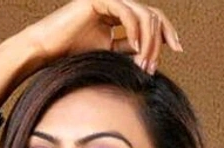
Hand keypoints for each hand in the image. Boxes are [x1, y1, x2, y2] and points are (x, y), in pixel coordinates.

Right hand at [21, 0, 182, 74]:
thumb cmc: (71, 57)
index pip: (151, 19)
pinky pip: (126, 12)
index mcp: (119, 15)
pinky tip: (136, 49)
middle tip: (156, 65)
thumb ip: (129, 52)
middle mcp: (116, 3)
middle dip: (160, 40)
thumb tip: (150, 58)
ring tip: (145, 62)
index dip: (167, 32)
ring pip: (143, 14)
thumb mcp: (109, 56)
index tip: (178, 49)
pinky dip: (135, 30)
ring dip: (149, 40)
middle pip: (152, 15)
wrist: (45, 52)